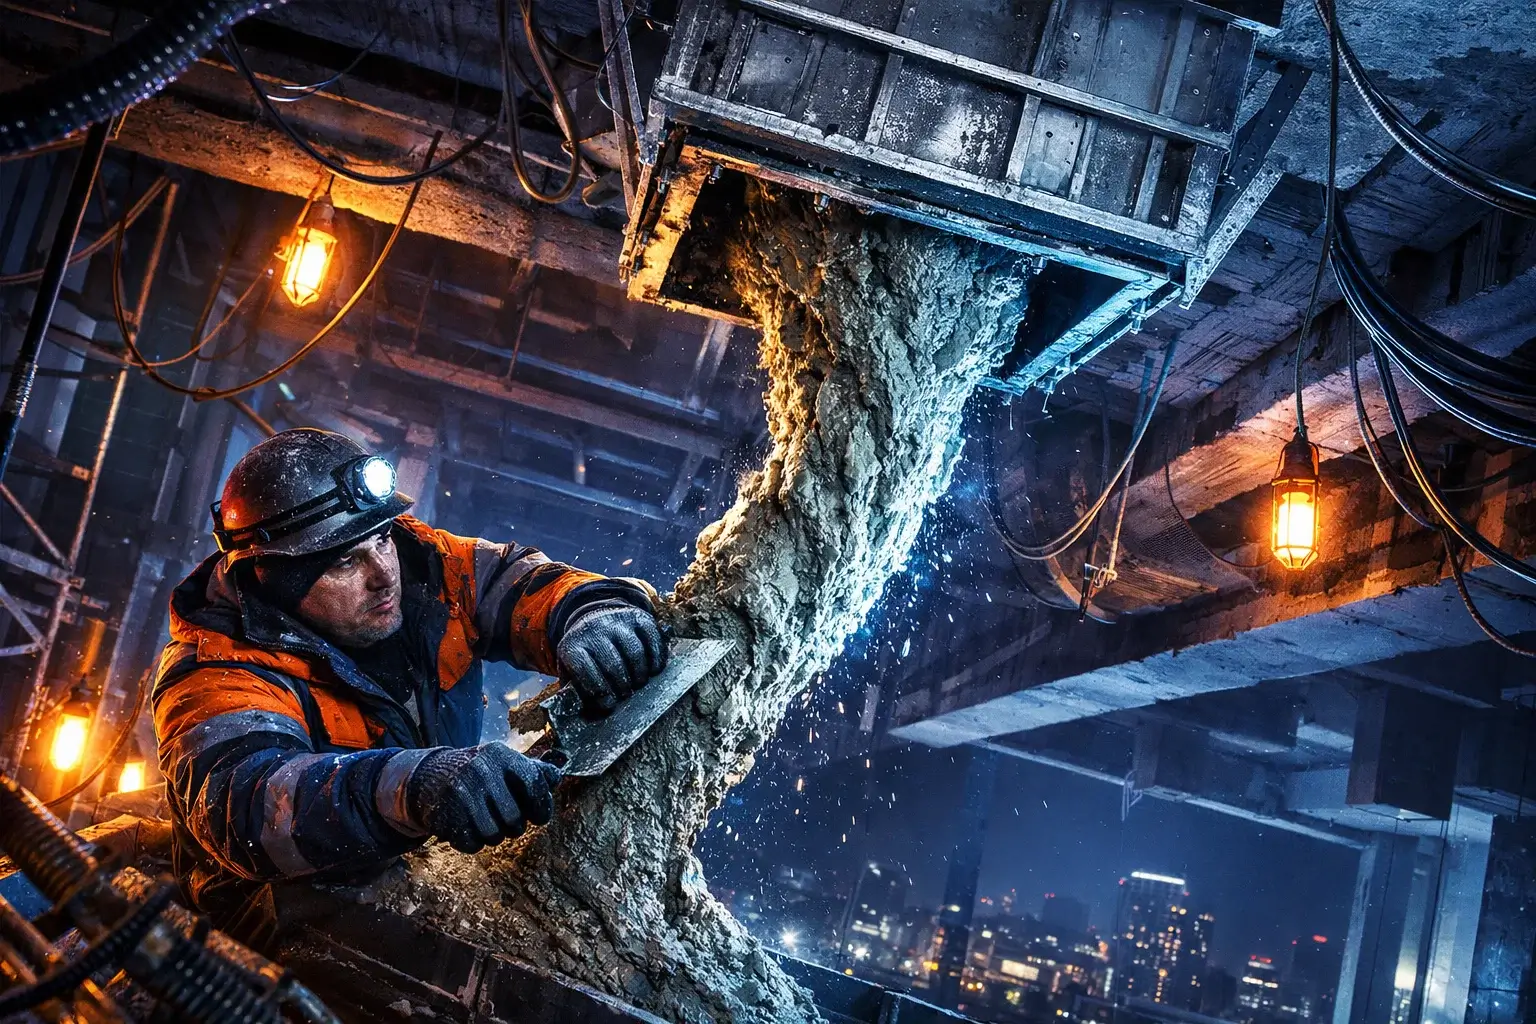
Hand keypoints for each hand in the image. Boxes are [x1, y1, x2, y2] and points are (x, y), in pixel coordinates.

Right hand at [407, 744, 562, 853]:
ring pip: (494, 835)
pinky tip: (469, 825)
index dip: (542, 806)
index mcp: (500, 756)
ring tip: (487, 820)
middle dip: (515, 825)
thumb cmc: (479, 772)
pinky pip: (473, 844)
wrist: (430, 777)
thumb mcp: (505, 762)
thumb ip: (534, 771)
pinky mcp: (446, 816)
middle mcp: (481, 772)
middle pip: (515, 819)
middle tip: (506, 818)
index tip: (539, 816)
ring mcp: (462, 795)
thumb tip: (557, 778)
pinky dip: (475, 841)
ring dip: (495, 835)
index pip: (534, 784)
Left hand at [556, 601, 666, 713]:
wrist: (594, 619)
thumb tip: (591, 717)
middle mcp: (593, 629)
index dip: (598, 691)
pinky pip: (653, 639)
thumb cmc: (585, 656)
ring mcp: (616, 621)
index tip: (609, 705)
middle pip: (613, 664)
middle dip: (622, 686)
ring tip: (638, 684)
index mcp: (572, 646)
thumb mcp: (572, 671)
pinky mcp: (638, 617)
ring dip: (640, 675)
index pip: (584, 670)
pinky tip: (654, 670)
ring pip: (635, 652)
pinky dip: (656, 658)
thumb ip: (578, 693)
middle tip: (625, 696)